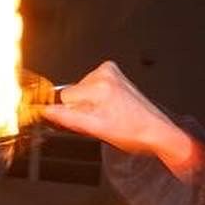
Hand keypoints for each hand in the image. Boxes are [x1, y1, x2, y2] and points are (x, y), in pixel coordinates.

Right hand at [39, 62, 198, 170]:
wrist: (158, 132)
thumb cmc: (134, 132)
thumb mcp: (97, 129)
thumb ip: (68, 119)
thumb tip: (46, 111)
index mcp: (99, 84)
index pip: (66, 98)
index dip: (73, 114)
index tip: (87, 122)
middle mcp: (105, 73)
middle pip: (74, 93)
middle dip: (84, 109)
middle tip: (104, 121)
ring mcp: (111, 72)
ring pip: (83, 91)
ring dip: (93, 105)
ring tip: (112, 116)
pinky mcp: (116, 74)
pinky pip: (94, 87)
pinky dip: (100, 99)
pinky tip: (114, 108)